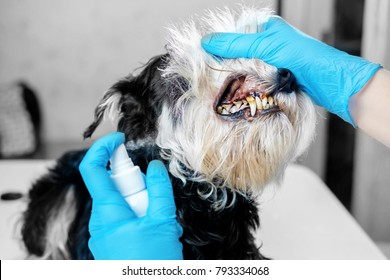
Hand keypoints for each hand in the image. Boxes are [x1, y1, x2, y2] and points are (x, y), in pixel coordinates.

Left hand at [79, 132, 182, 259]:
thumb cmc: (151, 264)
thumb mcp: (162, 222)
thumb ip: (159, 189)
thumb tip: (155, 166)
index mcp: (107, 211)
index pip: (93, 168)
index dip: (103, 147)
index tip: (120, 139)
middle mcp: (101, 221)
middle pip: (114, 186)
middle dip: (138, 184)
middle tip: (157, 197)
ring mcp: (106, 233)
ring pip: (123, 203)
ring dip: (144, 203)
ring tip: (162, 223)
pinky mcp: (114, 241)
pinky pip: (126, 218)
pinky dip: (142, 215)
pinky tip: (157, 231)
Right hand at [201, 16, 380, 124]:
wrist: (332, 84)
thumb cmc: (305, 57)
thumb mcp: (266, 46)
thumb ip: (235, 44)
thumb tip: (206, 42)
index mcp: (265, 30)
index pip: (232, 35)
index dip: (218, 46)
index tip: (203, 58)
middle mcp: (267, 46)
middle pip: (236, 55)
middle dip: (225, 66)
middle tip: (211, 77)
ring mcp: (270, 65)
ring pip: (244, 71)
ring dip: (236, 80)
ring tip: (222, 88)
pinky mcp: (274, 81)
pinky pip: (254, 84)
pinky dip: (246, 89)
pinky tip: (238, 95)